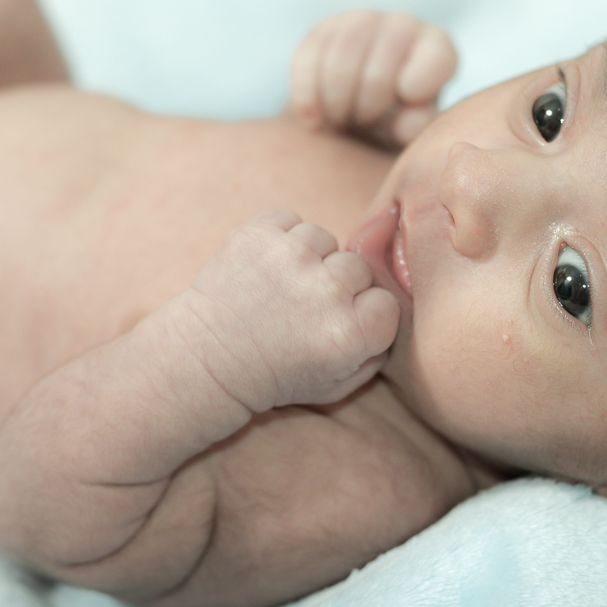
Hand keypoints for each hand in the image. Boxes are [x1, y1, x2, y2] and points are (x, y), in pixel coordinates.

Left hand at [175, 211, 399, 411]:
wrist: (207, 360)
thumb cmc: (276, 376)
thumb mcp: (339, 386)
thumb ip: (379, 352)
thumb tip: (399, 309)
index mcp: (349, 333)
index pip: (387, 302)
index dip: (365, 315)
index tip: (336, 329)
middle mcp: (324, 292)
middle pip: (359, 267)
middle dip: (339, 286)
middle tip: (306, 310)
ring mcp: (289, 257)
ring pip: (325, 239)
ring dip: (310, 259)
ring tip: (283, 289)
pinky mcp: (257, 233)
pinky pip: (290, 220)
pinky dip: (281, 239)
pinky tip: (265, 271)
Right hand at [289, 10, 456, 148]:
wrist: (358, 120)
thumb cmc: (398, 124)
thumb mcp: (414, 131)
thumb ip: (416, 127)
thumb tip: (404, 125)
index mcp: (437, 48)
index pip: (437, 56)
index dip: (419, 82)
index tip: (404, 102)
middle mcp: (403, 26)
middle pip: (383, 58)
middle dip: (369, 103)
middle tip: (364, 124)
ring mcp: (362, 21)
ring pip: (342, 53)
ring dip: (337, 99)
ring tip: (340, 122)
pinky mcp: (323, 30)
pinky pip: (308, 58)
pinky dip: (308, 96)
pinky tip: (313, 121)